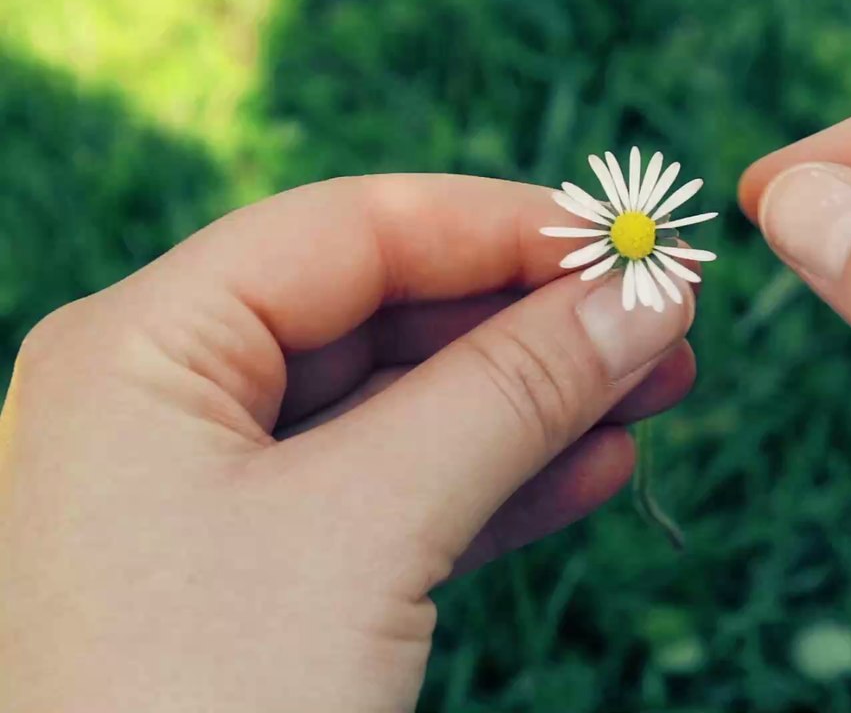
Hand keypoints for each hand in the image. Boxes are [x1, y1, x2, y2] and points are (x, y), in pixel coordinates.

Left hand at [0, 175, 695, 711]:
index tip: (633, 241)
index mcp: (143, 351)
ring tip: (662, 387)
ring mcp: (220, 500)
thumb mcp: (372, 524)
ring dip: (540, 401)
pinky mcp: (273, 583)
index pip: (350, 233)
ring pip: (408, 414)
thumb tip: (646, 299)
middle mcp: (171, 407)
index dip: (502, 226)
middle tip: (667, 316)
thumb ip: (513, 392)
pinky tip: (600, 466)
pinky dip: (503, 484)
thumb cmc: (206, 704)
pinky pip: (403, 502)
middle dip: (537, 319)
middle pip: (387, 316)